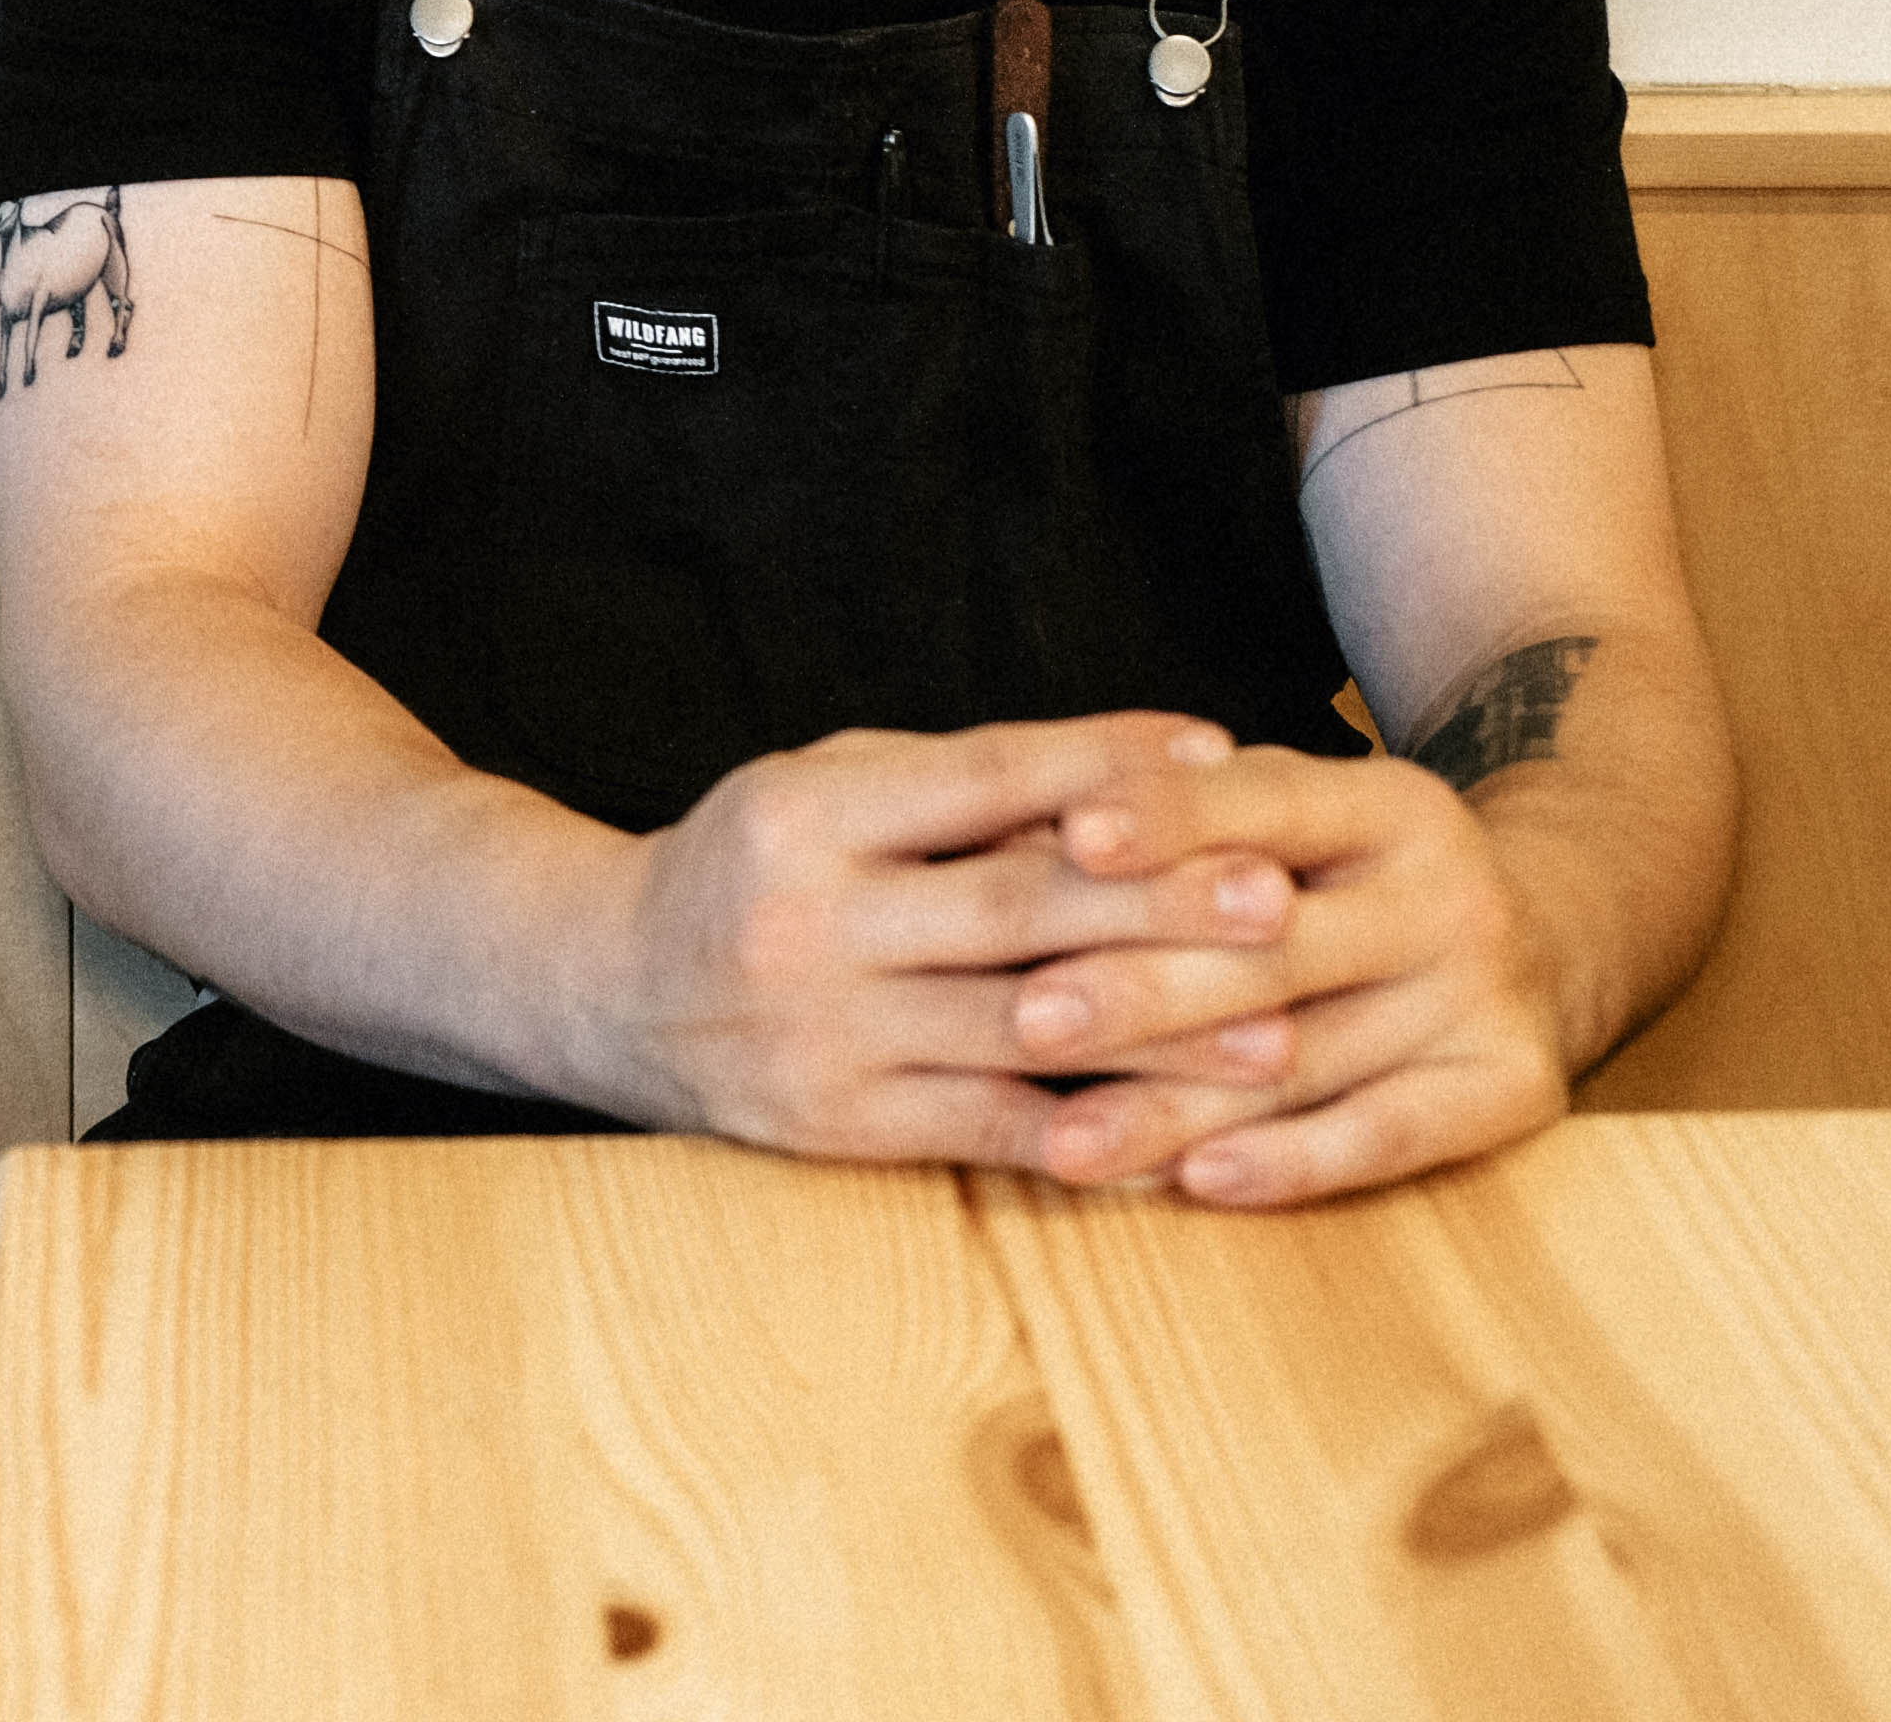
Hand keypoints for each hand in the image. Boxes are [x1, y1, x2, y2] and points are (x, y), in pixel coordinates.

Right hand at [589, 716, 1310, 1168]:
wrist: (607, 988)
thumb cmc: (755, 865)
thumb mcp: (826, 785)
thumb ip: (964, 786)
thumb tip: (1151, 776)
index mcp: (805, 812)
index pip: (983, 779)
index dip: (1108, 768)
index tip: (1222, 755)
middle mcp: (808, 924)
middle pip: (1017, 908)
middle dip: (1163, 905)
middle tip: (1283, 898)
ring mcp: (823, 1037)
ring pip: (1023, 1036)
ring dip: (1163, 1038)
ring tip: (1279, 1033)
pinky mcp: (840, 1129)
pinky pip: (992, 1134)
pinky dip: (1095, 1133)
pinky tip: (1186, 1130)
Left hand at [1005, 746, 1566, 1205]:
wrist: (1553, 935)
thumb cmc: (1350, 876)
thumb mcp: (1291, 820)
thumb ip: (1179, 822)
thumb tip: (1024, 828)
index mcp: (1391, 801)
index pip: (1270, 800)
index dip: (1170, 818)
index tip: (1067, 837)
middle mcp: (1452, 891)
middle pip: (1281, 947)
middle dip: (1146, 987)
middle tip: (1026, 1018)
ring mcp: (1491, 993)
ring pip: (1313, 1058)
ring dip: (1182, 1106)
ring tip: (1067, 1141)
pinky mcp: (1520, 1089)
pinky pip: (1391, 1137)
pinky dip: (1292, 1163)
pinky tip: (1198, 1182)